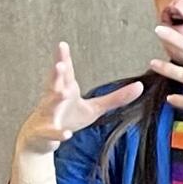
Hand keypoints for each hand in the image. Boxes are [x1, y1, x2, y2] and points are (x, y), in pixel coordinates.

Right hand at [18, 43, 141, 156]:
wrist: (42, 139)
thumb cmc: (68, 117)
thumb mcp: (94, 108)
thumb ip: (116, 98)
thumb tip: (140, 85)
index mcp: (65, 89)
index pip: (65, 72)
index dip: (63, 58)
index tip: (62, 44)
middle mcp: (54, 99)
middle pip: (55, 84)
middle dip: (57, 74)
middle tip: (60, 64)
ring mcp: (48, 116)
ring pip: (50, 106)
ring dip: (55, 99)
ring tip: (62, 92)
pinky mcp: (46, 133)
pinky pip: (52, 133)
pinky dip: (59, 134)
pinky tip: (66, 135)